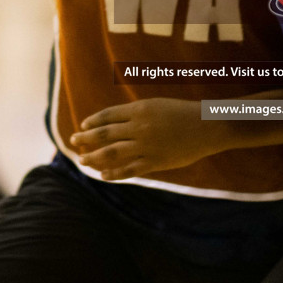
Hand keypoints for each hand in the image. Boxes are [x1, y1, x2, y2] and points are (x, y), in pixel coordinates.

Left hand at [68, 99, 223, 180]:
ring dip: (94, 157)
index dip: (93, 121)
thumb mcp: (158, 106)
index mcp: (139, 110)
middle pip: (104, 134)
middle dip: (86, 137)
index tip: (83, 124)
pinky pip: (129, 170)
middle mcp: (139, 128)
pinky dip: (114, 174)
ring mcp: (146, 146)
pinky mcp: (154, 162)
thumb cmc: (184, 113)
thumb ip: (138, 115)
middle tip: (73, 140)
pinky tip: (103, 175)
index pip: (108, 116)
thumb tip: (118, 123)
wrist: (208, 126)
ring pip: (111, 153)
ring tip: (83, 160)